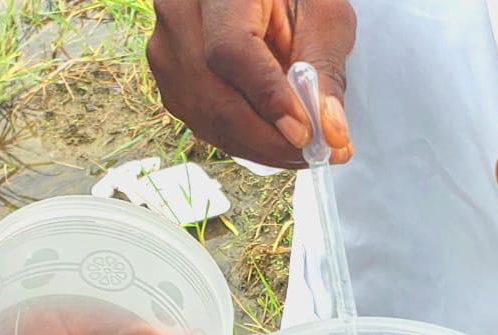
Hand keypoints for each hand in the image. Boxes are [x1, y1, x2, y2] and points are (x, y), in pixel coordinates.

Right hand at [148, 0, 355, 168]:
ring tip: (303, 153)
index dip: (268, 99)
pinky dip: (245, 141)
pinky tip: (277, 143)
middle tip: (317, 155)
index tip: (305, 133)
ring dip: (260, 147)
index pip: (230, 51)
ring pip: (208, 119)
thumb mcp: (322, 19)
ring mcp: (168, 51)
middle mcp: (180, 17)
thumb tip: (329, 132)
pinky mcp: (172, 80)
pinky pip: (205, 123)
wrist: (259, 0)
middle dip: (270, 139)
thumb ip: (325, 71)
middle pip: (215, 97)